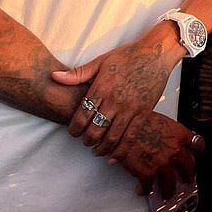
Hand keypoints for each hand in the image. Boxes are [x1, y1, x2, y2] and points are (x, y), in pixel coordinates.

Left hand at [51, 24, 184, 148]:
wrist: (156, 54)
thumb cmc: (128, 55)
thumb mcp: (101, 60)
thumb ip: (78, 73)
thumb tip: (55, 76)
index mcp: (102, 87)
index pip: (82, 115)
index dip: (74, 128)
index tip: (73, 131)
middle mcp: (115, 100)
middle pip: (95, 130)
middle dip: (86, 140)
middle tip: (84, 141)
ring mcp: (130, 108)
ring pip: (111, 137)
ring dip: (101, 148)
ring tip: (96, 149)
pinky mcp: (143, 113)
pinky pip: (130, 137)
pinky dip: (120, 151)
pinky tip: (112, 156)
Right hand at [104, 111, 205, 197]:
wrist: (124, 127)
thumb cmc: (139, 119)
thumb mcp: (161, 120)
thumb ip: (168, 132)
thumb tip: (165, 139)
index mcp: (179, 135)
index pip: (197, 143)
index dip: (198, 149)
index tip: (198, 152)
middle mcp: (175, 151)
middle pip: (188, 167)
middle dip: (188, 176)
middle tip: (187, 179)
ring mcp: (163, 164)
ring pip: (171, 183)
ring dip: (169, 190)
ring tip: (167, 193)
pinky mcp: (148, 174)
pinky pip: (149, 187)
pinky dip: (145, 190)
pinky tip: (143, 190)